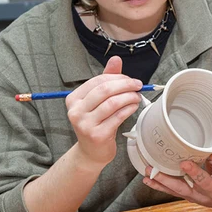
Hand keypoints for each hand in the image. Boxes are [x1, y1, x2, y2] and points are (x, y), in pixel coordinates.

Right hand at [65, 56, 141, 170]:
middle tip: (138, 85)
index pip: (98, 81)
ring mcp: (85, 124)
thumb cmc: (96, 123)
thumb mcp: (97, 101)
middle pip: (104, 90)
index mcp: (73, 99)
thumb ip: (106, 79)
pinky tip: (134, 106)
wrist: (91, 152)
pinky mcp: (97, 135)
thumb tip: (116, 59)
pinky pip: (118, 116)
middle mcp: (76, 111)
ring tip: (137, 96)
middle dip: (125, 85)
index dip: (117, 77)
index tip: (130, 79)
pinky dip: (129, 109)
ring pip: (112, 103)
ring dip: (129, 97)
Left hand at [142, 151, 211, 211]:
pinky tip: (148, 180)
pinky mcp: (190, 198)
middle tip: (184, 163)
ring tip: (152, 172)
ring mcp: (200, 196)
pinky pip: (173, 192)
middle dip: (194, 173)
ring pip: (182, 189)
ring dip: (166, 180)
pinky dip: (160, 186)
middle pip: (204, 182)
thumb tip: (200, 141)